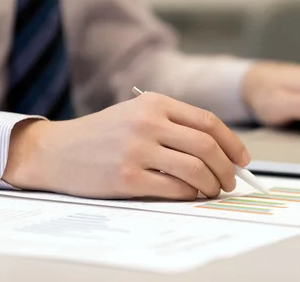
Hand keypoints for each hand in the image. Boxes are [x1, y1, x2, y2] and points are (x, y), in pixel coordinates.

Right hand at [3, 93, 249, 199]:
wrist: (56, 150)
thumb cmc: (102, 134)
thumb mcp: (137, 114)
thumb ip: (174, 125)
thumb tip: (218, 150)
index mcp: (155, 103)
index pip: (208, 122)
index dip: (232, 143)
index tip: (243, 159)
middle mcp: (148, 123)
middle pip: (206, 146)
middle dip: (226, 167)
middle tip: (229, 181)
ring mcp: (137, 150)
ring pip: (194, 169)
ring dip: (211, 184)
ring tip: (212, 190)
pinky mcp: (127, 177)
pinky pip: (173, 188)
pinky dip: (189, 194)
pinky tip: (190, 195)